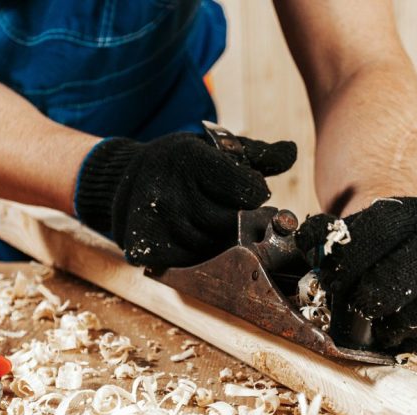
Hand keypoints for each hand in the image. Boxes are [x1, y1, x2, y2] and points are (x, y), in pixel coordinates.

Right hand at [74, 132, 296, 267]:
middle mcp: (171, 192)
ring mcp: (157, 224)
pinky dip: (199, 256)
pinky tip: (191, 237)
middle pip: (234, 224)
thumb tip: (291, 152)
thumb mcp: (216, 148)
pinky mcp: (146, 249)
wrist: (124, 179)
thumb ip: (257, 154)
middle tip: (235, 212)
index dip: (254, 193)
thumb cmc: (182, 163)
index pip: (249, 191)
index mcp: (190, 160)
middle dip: (243, 221)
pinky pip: (192, 264)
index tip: (245, 188)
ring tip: (208, 222)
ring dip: (222, 242)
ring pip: (216, 249)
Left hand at [295, 197, 416, 356]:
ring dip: (401, 323)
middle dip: (379, 293)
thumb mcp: (341, 233)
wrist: (397, 250)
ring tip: (378, 330)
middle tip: (358, 307)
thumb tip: (310, 242)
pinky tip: (400, 338)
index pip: (381, 229)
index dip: (351, 259)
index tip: (332, 280)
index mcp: (406, 214)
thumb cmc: (364, 249)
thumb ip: (323, 238)